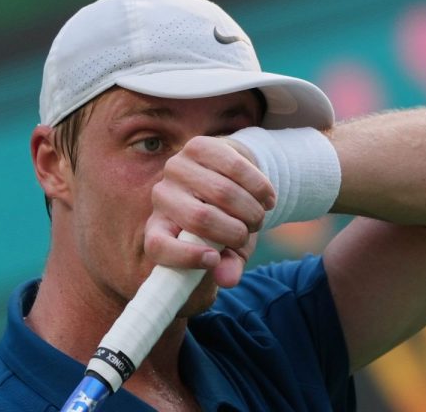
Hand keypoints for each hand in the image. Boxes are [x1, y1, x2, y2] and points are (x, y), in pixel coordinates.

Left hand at [144, 135, 274, 287]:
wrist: (232, 178)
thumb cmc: (227, 221)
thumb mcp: (228, 249)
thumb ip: (227, 265)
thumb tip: (227, 279)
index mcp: (160, 229)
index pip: (158, 246)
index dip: (184, 257)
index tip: (213, 259)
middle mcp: (161, 197)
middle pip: (199, 218)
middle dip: (237, 231)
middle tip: (252, 231)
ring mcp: (176, 168)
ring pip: (222, 193)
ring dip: (252, 209)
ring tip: (260, 214)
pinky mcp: (198, 146)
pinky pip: (235, 167)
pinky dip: (259, 186)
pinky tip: (268, 197)